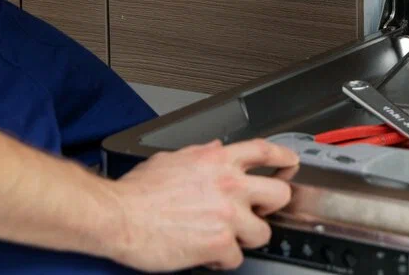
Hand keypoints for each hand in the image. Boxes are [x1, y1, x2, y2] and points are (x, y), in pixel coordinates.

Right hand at [108, 139, 298, 271]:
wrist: (118, 216)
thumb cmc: (137, 192)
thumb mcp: (171, 159)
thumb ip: (200, 154)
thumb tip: (214, 150)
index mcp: (216, 160)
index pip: (263, 152)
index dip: (283, 158)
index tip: (290, 163)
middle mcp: (228, 184)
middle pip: (278, 194)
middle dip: (272, 206)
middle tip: (258, 212)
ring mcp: (227, 215)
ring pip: (262, 232)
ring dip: (245, 237)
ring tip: (225, 236)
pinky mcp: (219, 243)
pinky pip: (236, 258)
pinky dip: (222, 259)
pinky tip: (206, 252)